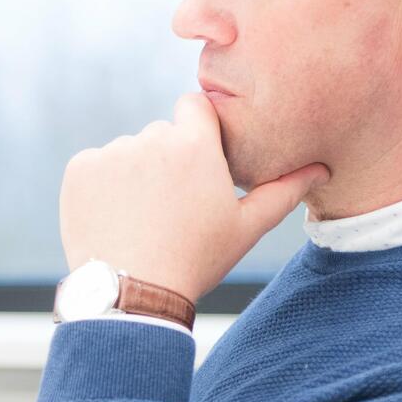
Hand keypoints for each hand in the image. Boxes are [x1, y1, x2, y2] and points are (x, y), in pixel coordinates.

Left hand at [59, 92, 328, 302]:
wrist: (131, 295)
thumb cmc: (195, 261)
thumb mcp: (245, 228)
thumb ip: (283, 191)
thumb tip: (321, 169)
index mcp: (195, 144)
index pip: (195, 106)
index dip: (198, 131)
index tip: (198, 162)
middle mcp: (151, 138)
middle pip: (162, 134)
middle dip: (167, 160)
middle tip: (171, 207)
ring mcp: (111, 153)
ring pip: (128, 152)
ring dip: (134, 174)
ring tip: (142, 219)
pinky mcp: (80, 169)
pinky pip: (95, 166)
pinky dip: (101, 187)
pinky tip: (115, 219)